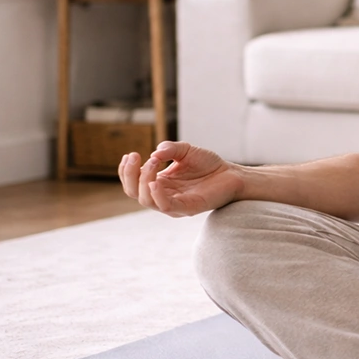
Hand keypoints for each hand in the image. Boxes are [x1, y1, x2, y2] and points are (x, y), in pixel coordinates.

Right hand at [118, 141, 244, 216]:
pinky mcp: (187, 208)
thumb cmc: (208, 164)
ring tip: (152, 162)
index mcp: (159, 184)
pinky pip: (165, 206)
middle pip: (135, 192)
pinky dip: (156, 195)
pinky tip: (155, 181)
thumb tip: (153, 155)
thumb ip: (169, 149)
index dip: (126, 171)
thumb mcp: (185, 150)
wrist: (231, 174)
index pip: (133, 183)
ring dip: (144, 180)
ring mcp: (174, 204)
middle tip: (136, 156)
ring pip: (146, 200)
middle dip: (130, 174)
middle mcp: (163, 196)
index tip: (130, 154)